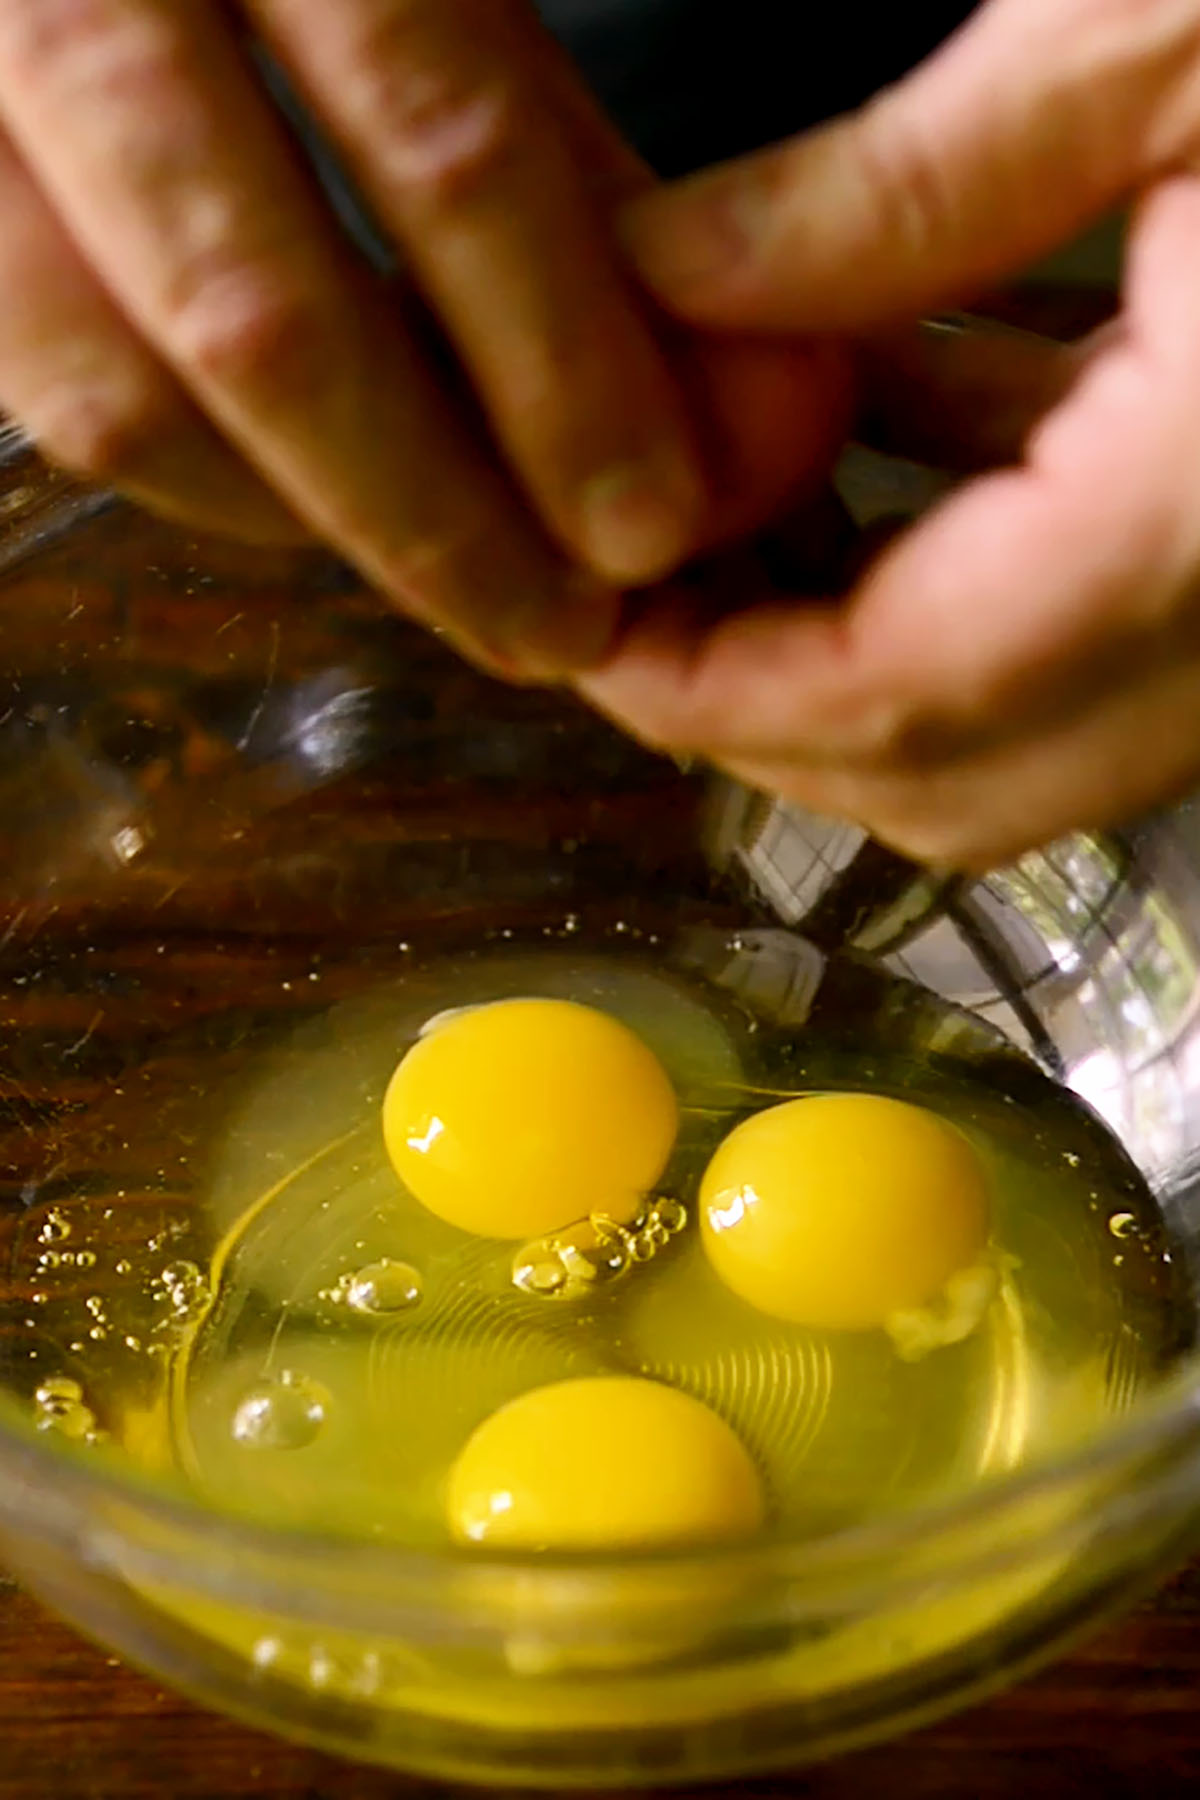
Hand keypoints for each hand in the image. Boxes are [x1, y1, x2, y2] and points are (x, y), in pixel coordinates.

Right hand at [0, 1, 846, 677]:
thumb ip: (541, 144)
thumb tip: (703, 400)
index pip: (441, 140)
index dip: (561, 361)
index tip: (649, 522)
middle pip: (265, 316)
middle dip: (437, 516)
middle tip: (557, 625)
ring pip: (116, 392)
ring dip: (307, 523)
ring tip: (450, 582)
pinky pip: (43, 387)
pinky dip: (191, 473)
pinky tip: (302, 494)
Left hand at [589, 0, 1199, 867]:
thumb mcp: (1170, 26)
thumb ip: (904, 182)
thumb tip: (674, 277)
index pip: (905, 697)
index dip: (713, 689)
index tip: (590, 622)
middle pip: (951, 774)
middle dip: (762, 702)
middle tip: (637, 575)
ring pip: (1023, 736)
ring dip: (852, 646)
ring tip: (740, 490)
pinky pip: (1098, 635)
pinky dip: (967, 566)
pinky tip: (899, 413)